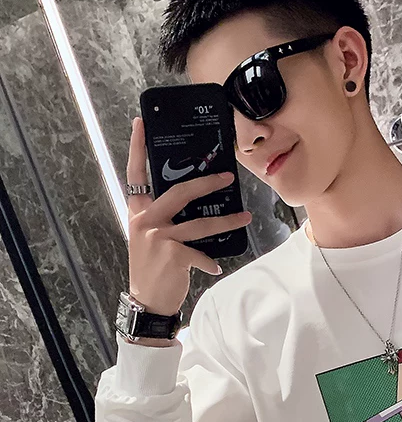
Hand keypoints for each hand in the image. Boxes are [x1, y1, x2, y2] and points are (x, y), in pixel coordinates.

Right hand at [126, 116, 251, 315]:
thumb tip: (192, 202)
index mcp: (138, 211)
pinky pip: (201, 253)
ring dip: (227, 221)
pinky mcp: (173, 254)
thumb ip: (163, 218)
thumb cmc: (153, 267)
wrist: (147, 300)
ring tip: (245, 217)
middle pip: (180, 192)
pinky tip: (214, 267)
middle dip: (207, 182)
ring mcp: (158, 237)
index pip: (135, 174)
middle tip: (228, 176)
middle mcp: (146, 220)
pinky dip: (210, 261)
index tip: (140, 122)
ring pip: (201, 223)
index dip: (136, 147)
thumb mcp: (150, 237)